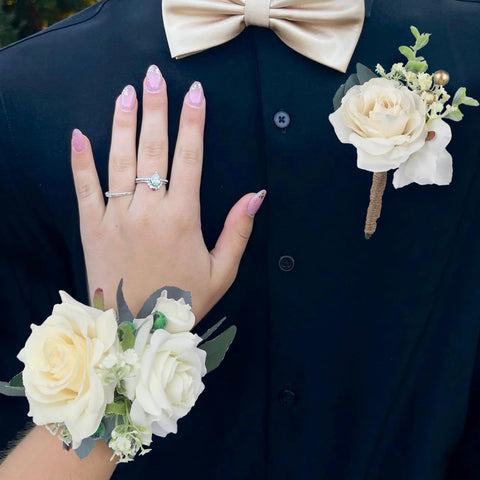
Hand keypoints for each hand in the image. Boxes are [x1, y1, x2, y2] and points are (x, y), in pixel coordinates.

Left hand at [71, 65, 264, 320]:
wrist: (136, 332)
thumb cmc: (182, 302)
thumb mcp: (221, 271)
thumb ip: (238, 231)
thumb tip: (256, 195)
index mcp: (182, 218)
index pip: (189, 158)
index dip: (193, 122)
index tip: (195, 93)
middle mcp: (148, 210)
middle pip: (153, 149)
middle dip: (156, 109)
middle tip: (155, 76)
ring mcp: (116, 217)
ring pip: (119, 160)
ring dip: (123, 123)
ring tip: (127, 92)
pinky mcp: (92, 228)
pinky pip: (85, 188)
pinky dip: (81, 161)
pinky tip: (79, 134)